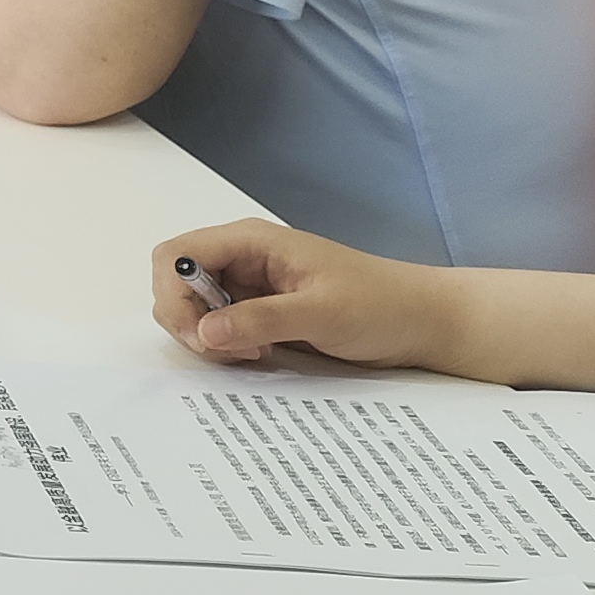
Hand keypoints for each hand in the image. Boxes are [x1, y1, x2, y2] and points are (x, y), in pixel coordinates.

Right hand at [149, 219, 457, 371]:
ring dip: (207, 337)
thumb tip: (203, 332)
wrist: (422, 321)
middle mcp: (242, 258)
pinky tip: (257, 354)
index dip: (172, 295)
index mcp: (251, 241)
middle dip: (188, 322)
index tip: (200, 335)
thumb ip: (260, 319)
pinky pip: (218, 325)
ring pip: (193, 309)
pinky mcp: (258, 309)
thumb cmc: (380, 306)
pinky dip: (224, 346)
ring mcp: (248, 284)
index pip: (176, 256)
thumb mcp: (322, 312)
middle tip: (229, 351)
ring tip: (251, 353)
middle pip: (176, 283)